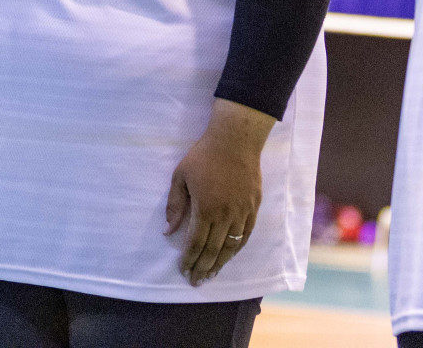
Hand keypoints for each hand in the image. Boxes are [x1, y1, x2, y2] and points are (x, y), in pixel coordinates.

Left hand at [165, 98, 273, 285]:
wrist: (235, 140)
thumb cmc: (204, 156)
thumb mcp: (180, 176)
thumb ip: (175, 205)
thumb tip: (168, 231)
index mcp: (205, 208)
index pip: (195, 243)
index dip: (189, 259)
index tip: (183, 271)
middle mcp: (225, 215)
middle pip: (213, 249)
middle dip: (203, 267)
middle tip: (196, 281)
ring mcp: (242, 212)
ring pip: (231, 246)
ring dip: (220, 263)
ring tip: (211, 275)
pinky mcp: (254, 207)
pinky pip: (246, 235)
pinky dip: (237, 249)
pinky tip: (230, 256)